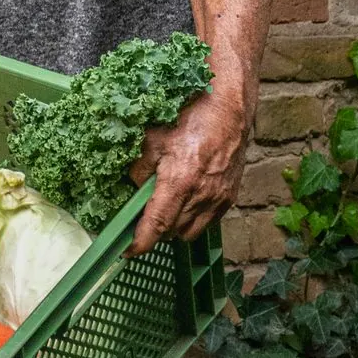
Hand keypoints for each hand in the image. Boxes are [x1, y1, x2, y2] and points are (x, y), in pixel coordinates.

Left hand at [128, 92, 248, 253]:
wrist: (230, 106)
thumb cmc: (191, 115)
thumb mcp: (152, 137)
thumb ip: (138, 167)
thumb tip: (129, 187)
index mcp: (180, 181)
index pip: (156, 225)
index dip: (140, 243)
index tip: (126, 251)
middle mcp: (202, 195)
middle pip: (171, 232)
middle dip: (154, 231)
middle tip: (142, 219)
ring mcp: (219, 198)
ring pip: (190, 231)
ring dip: (174, 227)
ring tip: (164, 208)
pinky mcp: (230, 196)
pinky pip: (208, 221)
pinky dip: (193, 219)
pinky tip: (185, 201)